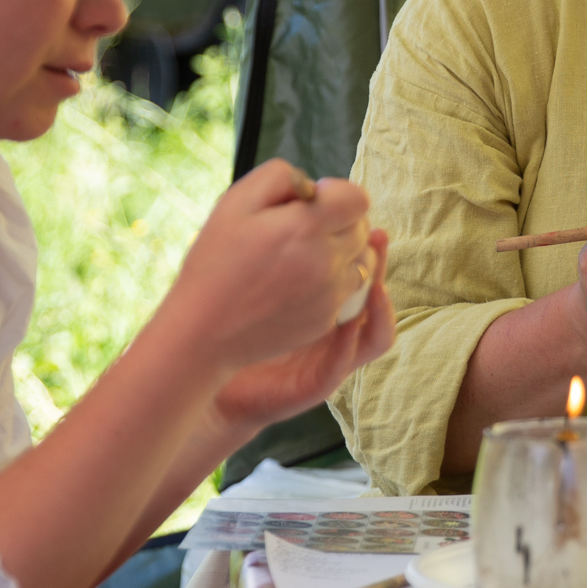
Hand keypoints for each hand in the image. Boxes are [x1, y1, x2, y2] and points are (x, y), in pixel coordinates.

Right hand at [158, 159, 375, 380]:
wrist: (204, 330)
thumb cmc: (215, 261)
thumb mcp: (236, 201)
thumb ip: (281, 177)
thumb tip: (313, 186)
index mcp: (306, 227)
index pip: (358, 199)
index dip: (338, 193)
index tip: (312, 202)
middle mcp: (327, 261)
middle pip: (362, 228)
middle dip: (340, 220)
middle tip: (302, 228)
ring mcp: (330, 294)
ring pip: (362, 261)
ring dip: (344, 252)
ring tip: (306, 255)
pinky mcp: (326, 319)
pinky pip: (348, 290)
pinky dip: (333, 282)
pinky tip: (298, 282)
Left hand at [211, 232, 395, 431]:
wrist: (206, 368)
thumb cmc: (232, 318)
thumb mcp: (259, 275)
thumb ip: (280, 246)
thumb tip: (296, 202)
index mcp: (324, 301)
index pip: (360, 272)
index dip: (369, 246)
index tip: (364, 217)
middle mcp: (335, 329)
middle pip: (376, 299)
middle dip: (381, 269)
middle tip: (377, 239)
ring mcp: (329, 359)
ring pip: (374, 337)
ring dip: (381, 310)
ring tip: (377, 285)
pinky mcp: (314, 385)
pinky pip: (340, 365)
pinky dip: (347, 345)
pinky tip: (345, 323)